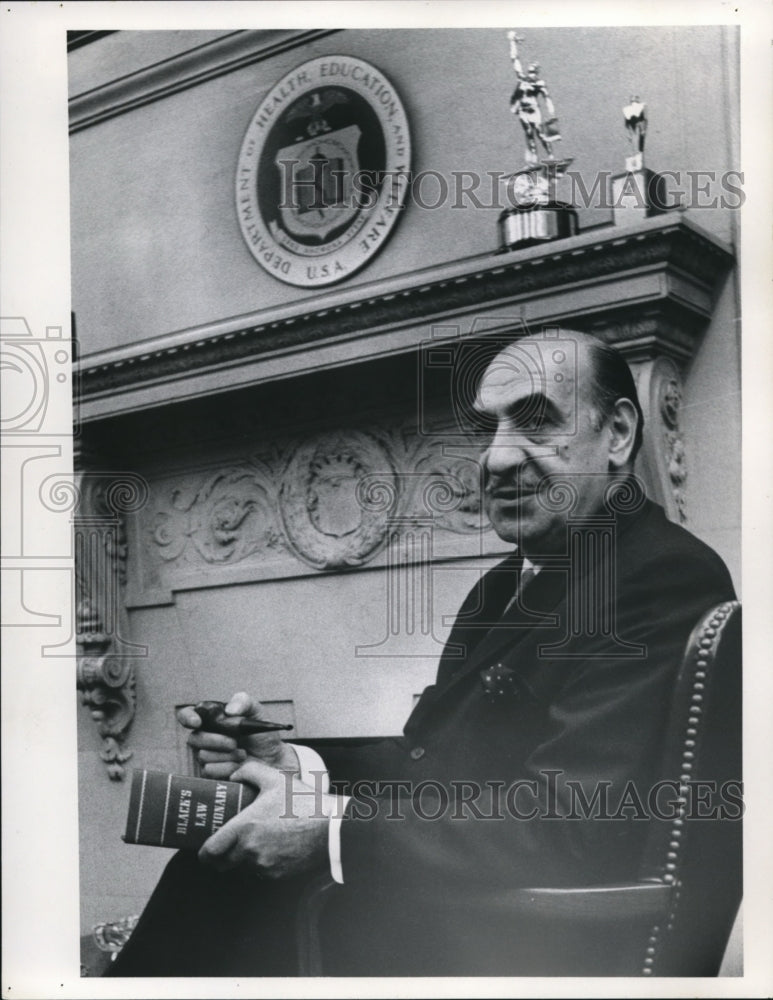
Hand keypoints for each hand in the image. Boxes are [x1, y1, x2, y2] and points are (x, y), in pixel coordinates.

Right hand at [178, 691, 298, 779]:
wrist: (273, 759)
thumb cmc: (262, 735)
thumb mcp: (257, 712)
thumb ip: (244, 702)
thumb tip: (229, 710)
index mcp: (212, 719)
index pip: (188, 715)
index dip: (187, 717)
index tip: (196, 722)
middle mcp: (206, 737)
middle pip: (194, 738)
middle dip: (215, 740)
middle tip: (234, 742)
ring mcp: (208, 756)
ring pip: (202, 756)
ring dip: (226, 755)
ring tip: (243, 753)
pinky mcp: (212, 773)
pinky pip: (209, 770)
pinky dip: (227, 767)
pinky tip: (239, 766)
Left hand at [198, 760, 339, 877]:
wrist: (331, 828)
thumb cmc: (302, 802)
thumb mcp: (275, 779)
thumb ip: (249, 771)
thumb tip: (234, 775)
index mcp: (244, 828)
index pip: (210, 851)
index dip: (204, 853)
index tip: (205, 849)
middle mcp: (249, 851)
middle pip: (223, 864)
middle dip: (222, 856)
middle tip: (226, 845)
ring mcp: (263, 866)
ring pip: (242, 868)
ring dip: (242, 859)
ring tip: (254, 842)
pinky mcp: (276, 875)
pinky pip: (260, 872)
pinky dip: (260, 863)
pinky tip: (272, 848)